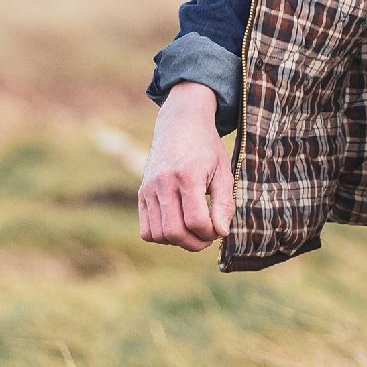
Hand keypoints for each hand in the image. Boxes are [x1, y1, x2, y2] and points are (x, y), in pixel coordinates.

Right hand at [138, 81, 235, 250]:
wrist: (180, 123)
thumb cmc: (207, 148)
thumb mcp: (224, 170)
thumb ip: (224, 203)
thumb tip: (222, 232)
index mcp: (187, 175)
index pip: (196, 221)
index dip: (210, 233)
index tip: (220, 228)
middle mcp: (163, 183)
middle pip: (175, 232)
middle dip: (196, 243)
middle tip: (209, 236)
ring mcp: (148, 189)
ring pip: (158, 235)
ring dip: (179, 242)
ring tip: (195, 231)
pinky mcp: (141, 194)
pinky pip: (146, 230)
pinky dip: (162, 236)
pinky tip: (179, 226)